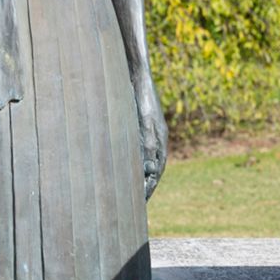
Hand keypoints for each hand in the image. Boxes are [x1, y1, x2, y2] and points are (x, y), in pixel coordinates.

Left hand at [134, 77, 167, 200]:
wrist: (137, 76)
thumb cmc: (141, 100)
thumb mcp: (144, 125)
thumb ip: (148, 147)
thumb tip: (149, 172)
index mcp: (160, 143)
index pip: (156, 172)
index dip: (149, 187)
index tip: (140, 202)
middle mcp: (156, 140)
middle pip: (151, 168)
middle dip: (144, 184)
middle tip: (134, 201)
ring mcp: (148, 133)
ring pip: (143, 159)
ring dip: (137, 174)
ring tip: (126, 188)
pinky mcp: (139, 126)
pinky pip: (135, 149)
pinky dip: (130, 161)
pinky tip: (120, 166)